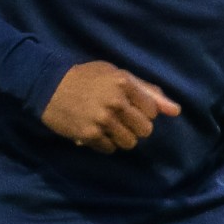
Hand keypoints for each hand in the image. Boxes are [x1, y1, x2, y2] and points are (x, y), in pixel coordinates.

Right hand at [41, 61, 181, 153]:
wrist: (47, 86)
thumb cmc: (85, 78)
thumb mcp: (116, 75)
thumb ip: (147, 91)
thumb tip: (176, 111)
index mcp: (124, 82)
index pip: (153, 111)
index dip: (142, 111)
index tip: (128, 106)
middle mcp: (116, 101)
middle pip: (145, 130)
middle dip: (135, 127)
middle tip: (119, 119)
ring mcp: (102, 120)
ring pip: (129, 143)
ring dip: (121, 138)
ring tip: (108, 127)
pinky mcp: (89, 135)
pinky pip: (110, 149)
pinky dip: (105, 143)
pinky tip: (95, 131)